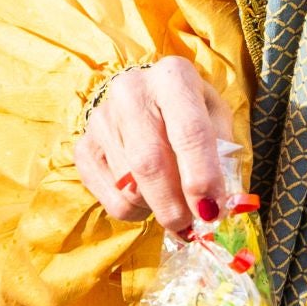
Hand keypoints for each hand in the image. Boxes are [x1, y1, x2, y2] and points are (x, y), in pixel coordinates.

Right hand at [73, 58, 235, 234]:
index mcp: (173, 78)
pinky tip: (147, 193)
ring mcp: (101, 119)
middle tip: (192, 227)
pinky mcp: (84, 147)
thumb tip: (217, 207)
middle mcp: (131, 92)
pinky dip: (135, 210)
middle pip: (150, 163)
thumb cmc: (190, 112)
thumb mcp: (216, 120)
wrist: (146, 98)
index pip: (189, 132)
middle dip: (174, 204)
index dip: (202, 177)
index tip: (212, 211)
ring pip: (130, 186)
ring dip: (157, 207)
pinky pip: (111, 199)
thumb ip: (222, 157)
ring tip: (171, 197)